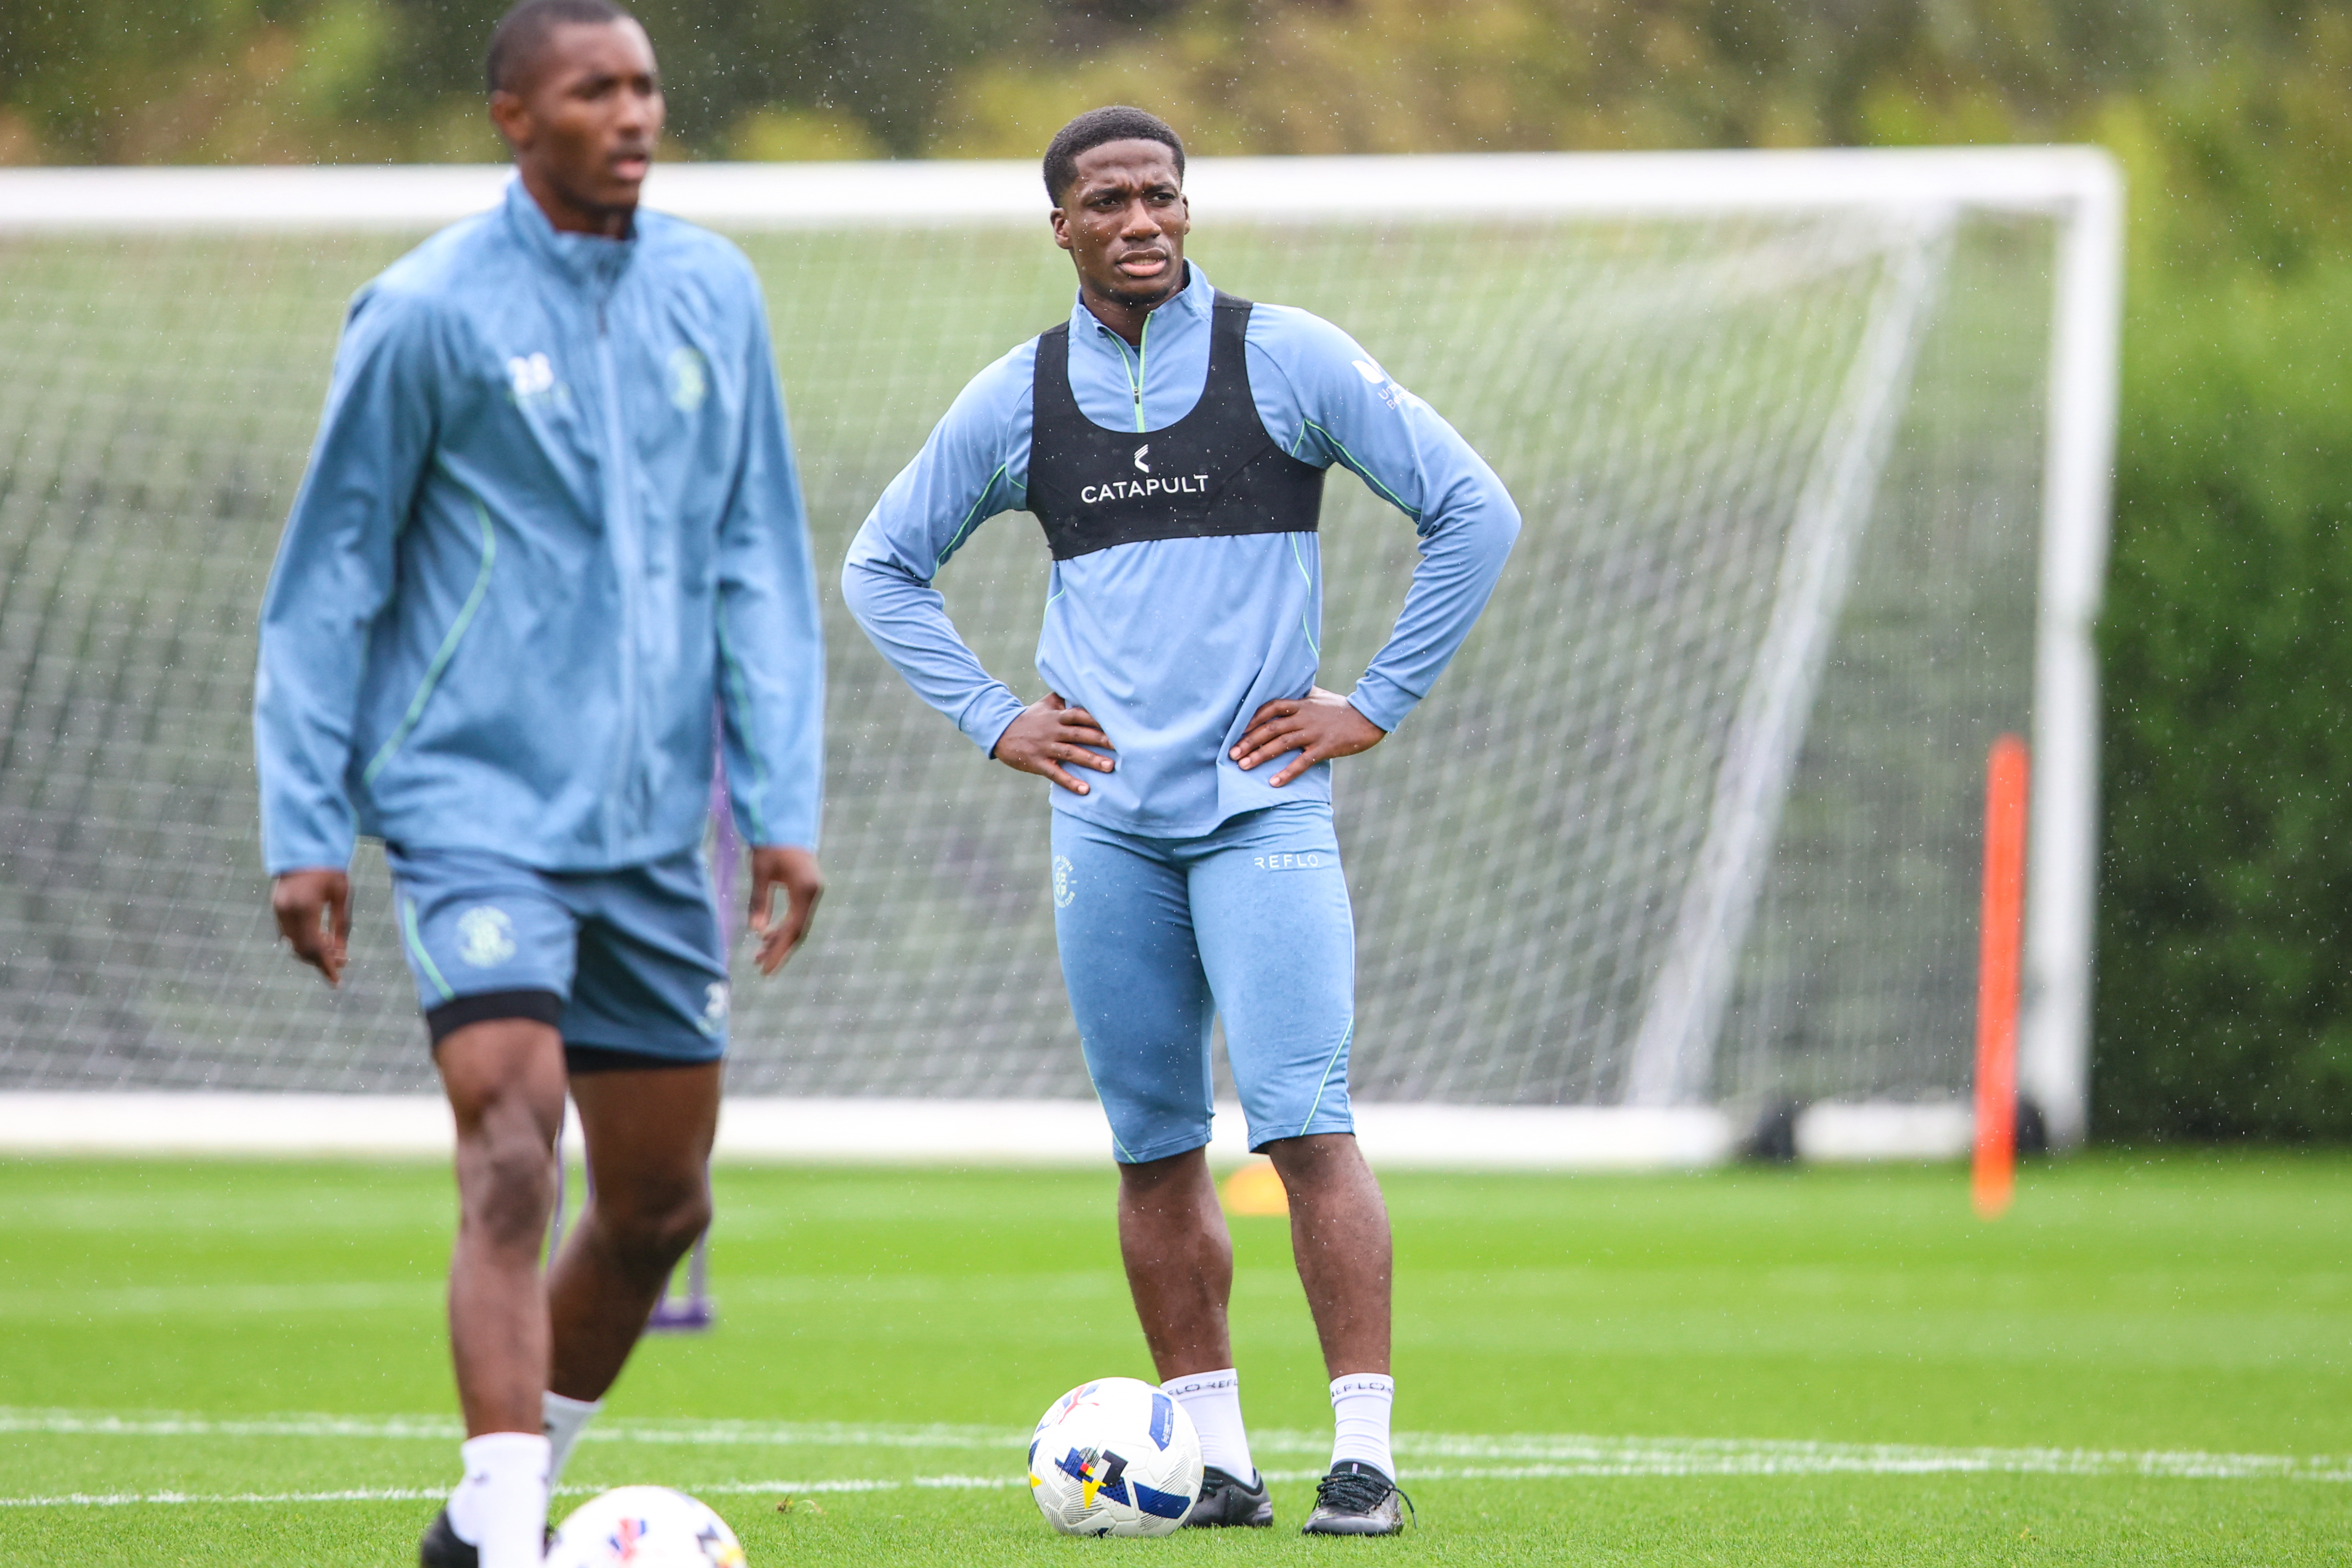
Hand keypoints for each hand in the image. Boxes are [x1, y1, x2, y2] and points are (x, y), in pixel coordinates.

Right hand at [272, 868, 351, 985]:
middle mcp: (287, 912)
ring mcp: (279, 909)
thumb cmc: (330, 868)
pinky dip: (303, 941)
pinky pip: (288, 934)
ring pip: (293, 944)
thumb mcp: (342, 896)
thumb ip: (341, 926)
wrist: (305, 845)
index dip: (327, 966)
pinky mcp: (276, 907)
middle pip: (302, 950)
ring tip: (334, 952)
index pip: (316, 948)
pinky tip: (320, 940)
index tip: (338, 982)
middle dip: (321, 961)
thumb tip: (342, 955)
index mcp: (305, 908)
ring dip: (312, 952)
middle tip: (341, 965)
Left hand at [748, 846, 823, 974]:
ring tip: (757, 955)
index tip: (765, 968)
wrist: (784, 822)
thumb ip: (759, 902)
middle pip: (798, 931)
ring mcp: (812, 891)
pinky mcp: (807, 889)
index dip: (778, 951)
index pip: (793, 929)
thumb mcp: (760, 873)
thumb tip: (756, 932)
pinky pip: (797, 914)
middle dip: (779, 951)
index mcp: (805, 889)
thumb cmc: (770, 844)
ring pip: (797, 924)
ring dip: (779, 940)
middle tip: (761, 969)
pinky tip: (766, 935)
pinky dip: (782, 927)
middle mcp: (813, 893)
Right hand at [991, 693, 1115, 794]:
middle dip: (1100, 739)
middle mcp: (1052, 730)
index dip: (1097, 718)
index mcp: (1056, 716)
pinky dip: (1070, 782)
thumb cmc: (1029, 718)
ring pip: (1071, 753)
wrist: (1000, 732)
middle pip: (1079, 734)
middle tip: (1122, 745)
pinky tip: (1085, 790)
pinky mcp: (1037, 763)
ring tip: (1110, 766)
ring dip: (1090, 760)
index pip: (1079, 714)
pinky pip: (1055, 773)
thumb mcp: (1045, 704)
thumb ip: (1065, 697)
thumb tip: (1084, 685)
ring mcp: (1045, 747)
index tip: (1117, 722)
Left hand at [1232, 686, 1386, 786]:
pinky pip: (1302, 762)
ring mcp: (1314, 733)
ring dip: (1260, 755)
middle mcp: (1304, 717)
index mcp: (1301, 704)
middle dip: (1248, 741)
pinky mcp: (1325, 747)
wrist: (1368, 717)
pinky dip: (1287, 773)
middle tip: (1231, 754)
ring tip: (1244, 766)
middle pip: (1270, 728)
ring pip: (1281, 744)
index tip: (1236, 730)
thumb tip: (1285, 692)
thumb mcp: (1319, 696)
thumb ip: (1300, 695)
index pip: (1270, 708)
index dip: (1251, 718)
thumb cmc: (1342, 708)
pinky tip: (1274, 782)